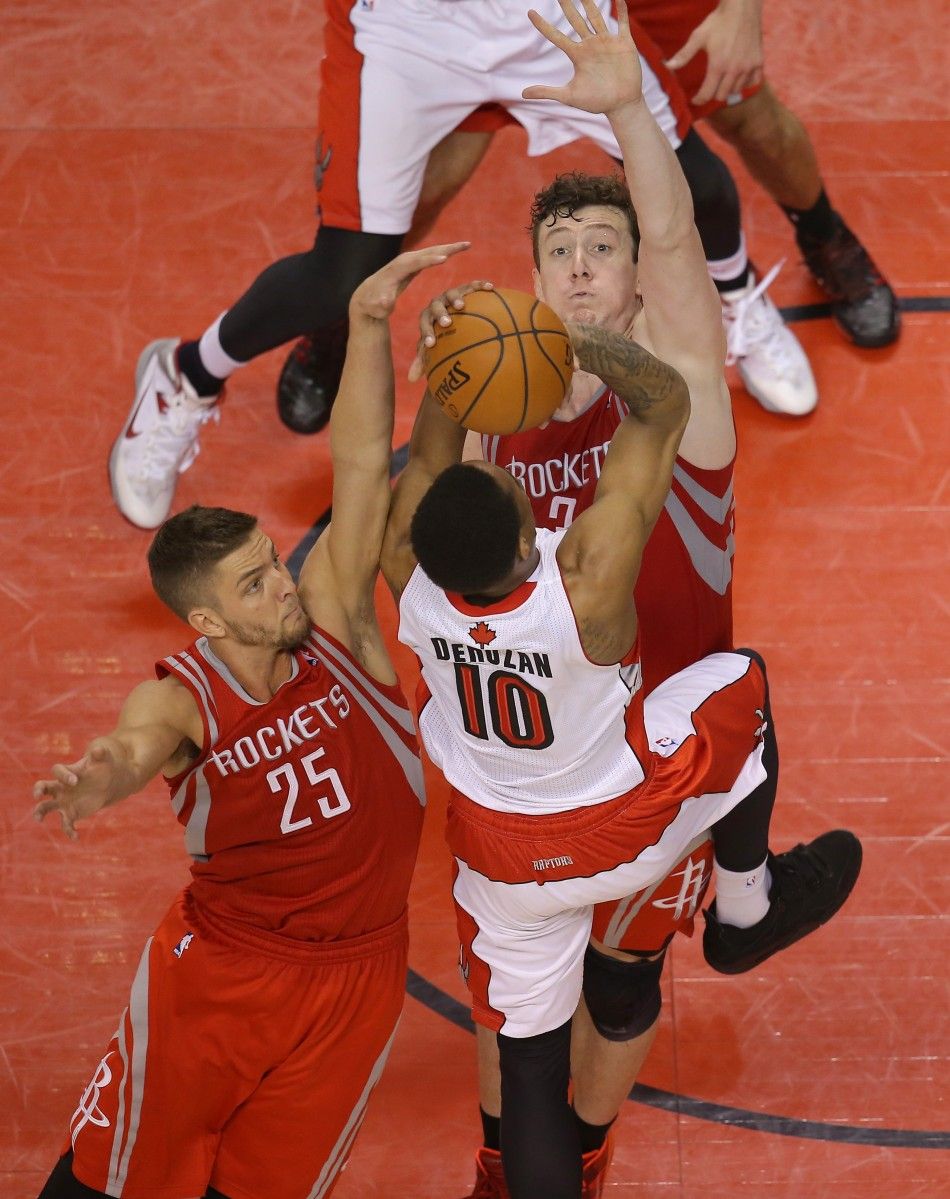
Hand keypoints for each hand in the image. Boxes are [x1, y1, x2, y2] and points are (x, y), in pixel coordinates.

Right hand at [33, 742, 117, 840]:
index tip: (75, 781)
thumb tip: (98, 749)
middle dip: (38, 790)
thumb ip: (100, 755)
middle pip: (42, 787)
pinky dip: (69, 830)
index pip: (57, 771)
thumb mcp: (104, 760)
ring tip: (38, 819)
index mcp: (67, 772)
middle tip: (37, 795)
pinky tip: (76, 837)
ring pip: (45, 808)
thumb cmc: (103, 767)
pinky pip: (66, 824)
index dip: (64, 775)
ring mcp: (63, 801)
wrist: (108, 782)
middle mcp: (60, 787)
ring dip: (39, 813)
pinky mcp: (71, 813)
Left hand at [349, 242, 470, 322]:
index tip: (445, 259)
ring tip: (466, 245)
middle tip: (465, 245)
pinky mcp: (413, 264)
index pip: (415, 263)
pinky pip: (431, 257)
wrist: (367, 297)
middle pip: (427, 252)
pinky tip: (456, 252)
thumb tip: (386, 301)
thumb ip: (381, 304)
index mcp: (396, 271)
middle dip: (446, 248)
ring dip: (449, 248)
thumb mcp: (375, 307)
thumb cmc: (372, 305)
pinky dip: (444, 252)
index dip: (429, 261)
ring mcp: (408, 261)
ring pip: (431, 252)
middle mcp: (403, 262)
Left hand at [408, 279, 494, 382]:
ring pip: (452, 293)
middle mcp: (438, 304)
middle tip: (446, 323)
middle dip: (440, 313)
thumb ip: (422, 361)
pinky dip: (480, 285)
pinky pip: (472, 286)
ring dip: (456, 297)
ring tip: (462, 305)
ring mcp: (451, 295)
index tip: (431, 344)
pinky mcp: (465, 289)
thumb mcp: (431, 349)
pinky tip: (491, 287)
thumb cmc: (441, 336)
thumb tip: (411, 380)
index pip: (424, 323)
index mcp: (428, 317)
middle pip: (436, 306)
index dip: (427, 332)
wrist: (451, 317)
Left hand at [523, 0, 643, 116]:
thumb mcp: (569, 96)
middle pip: (575, 20)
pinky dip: (622, 10)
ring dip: (589, 2)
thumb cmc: (596, 102)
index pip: (556, 36)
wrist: (621, 106)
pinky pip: (622, 23)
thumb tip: (522, 94)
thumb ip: (546, 92)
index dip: (542, 25)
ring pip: (596, 16)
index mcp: (577, 55)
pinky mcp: (624, 44)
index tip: (530, 13)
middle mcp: (590, 45)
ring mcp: (607, 42)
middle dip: (567, 5)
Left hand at [665, 0, 762, 106]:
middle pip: (721, 96)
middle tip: (709, 87)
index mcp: (718, 66)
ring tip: (722, 81)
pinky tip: (738, 76)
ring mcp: (748, 67)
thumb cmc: (719, 21)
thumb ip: (684, 55)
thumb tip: (667, 67)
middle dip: (713, 94)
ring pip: (736, 90)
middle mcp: (734, 70)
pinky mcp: (759, 62)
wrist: (743, 7)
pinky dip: (745, 83)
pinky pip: (753, 82)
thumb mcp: (698, 37)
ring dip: (728, 88)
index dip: (699, 99)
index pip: (707, 94)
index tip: (695, 99)